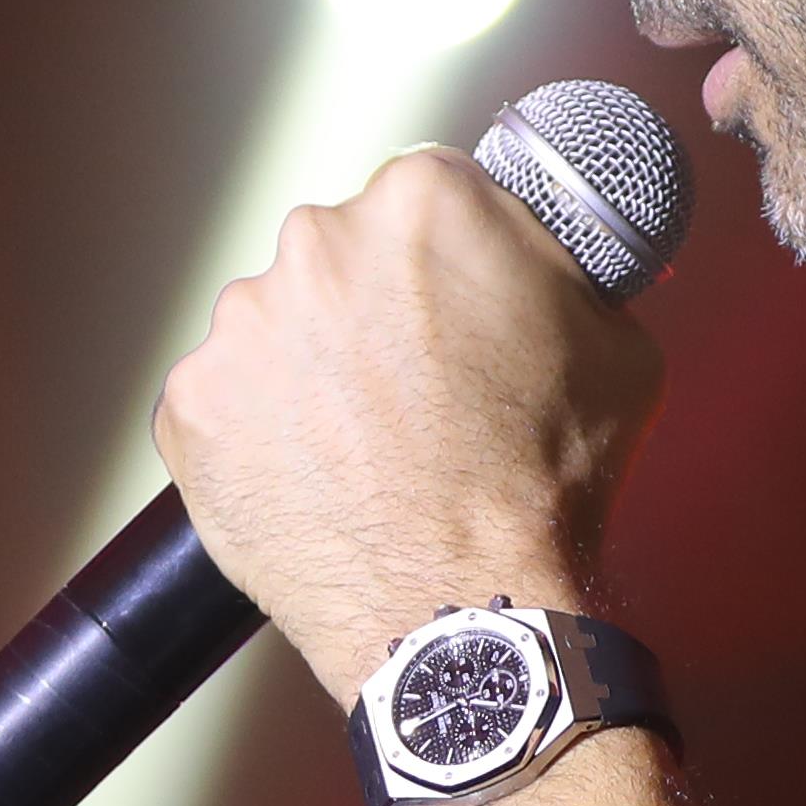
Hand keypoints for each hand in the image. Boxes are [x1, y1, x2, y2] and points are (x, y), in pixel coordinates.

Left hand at [154, 149, 662, 694]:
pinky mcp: (190, 405)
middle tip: (415, 391)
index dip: (446, 260)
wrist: (464, 607)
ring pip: (277, 328)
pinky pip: (227, 403)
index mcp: (421, 202)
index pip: (424, 198)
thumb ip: (559, 266)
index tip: (452, 310)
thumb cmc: (546, 481)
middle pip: (340, 256)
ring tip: (365, 447)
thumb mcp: (614, 340)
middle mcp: (315, 241)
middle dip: (372, 310)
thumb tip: (542, 248)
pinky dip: (261, 436)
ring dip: (312, 372)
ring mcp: (241, 325)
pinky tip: (317, 479)